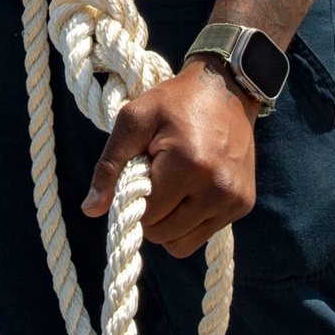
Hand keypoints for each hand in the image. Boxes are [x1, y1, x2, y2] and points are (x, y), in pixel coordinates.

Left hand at [81, 57, 257, 257]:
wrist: (226, 89)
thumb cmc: (173, 102)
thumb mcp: (132, 121)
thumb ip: (108, 166)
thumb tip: (90, 210)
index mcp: (189, 166)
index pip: (147, 216)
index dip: (133, 197)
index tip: (141, 171)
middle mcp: (218, 188)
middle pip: (162, 235)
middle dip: (150, 213)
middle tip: (156, 178)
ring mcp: (235, 199)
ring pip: (182, 245)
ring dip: (169, 222)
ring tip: (173, 186)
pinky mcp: (244, 204)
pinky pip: (204, 235)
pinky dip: (190, 220)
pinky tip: (191, 189)